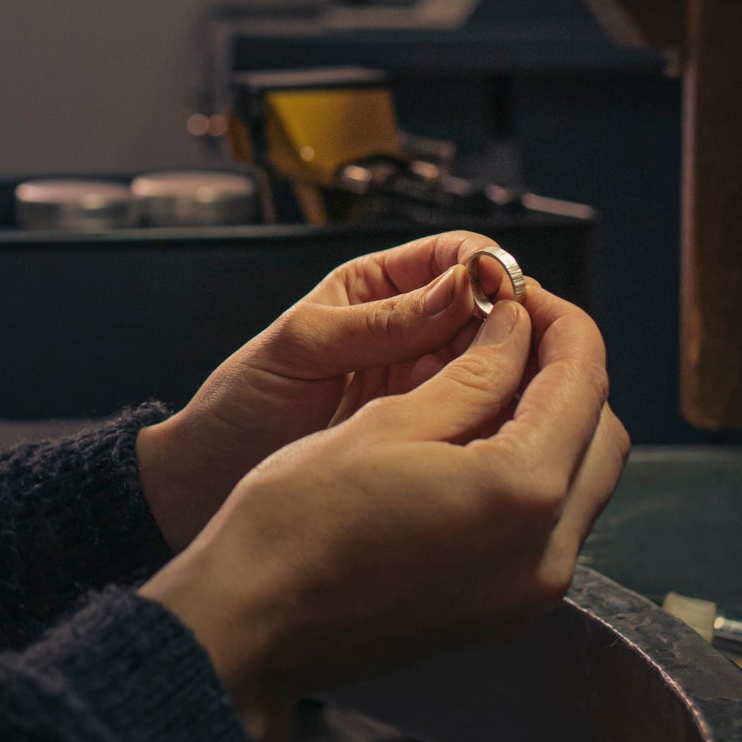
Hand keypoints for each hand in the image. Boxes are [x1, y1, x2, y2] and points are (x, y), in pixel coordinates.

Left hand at [135, 232, 509, 552]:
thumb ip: (378, 322)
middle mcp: (409, 332)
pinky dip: (497, 416)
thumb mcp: (301, 350)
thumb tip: (462, 286)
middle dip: (517, 322)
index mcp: (374, 289)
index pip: (455, 256)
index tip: (511, 295)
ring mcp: (421, 385)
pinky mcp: (426, 434)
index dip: (490, 268)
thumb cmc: (238, 408)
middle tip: (535, 350)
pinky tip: (505, 428)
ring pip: (494, 364)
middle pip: (490, 311)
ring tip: (530, 392)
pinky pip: (477, 414)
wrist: (206, 485)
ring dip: (515, 372)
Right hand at [140, 283, 628, 741]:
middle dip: (568, 372)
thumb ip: (474, 371)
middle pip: (600, 435)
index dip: (561, 322)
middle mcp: (545, 555)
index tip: (523, 292)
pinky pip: (550, 528)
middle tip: (510, 329)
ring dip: (554, 423)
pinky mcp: (502, 614)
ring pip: (581, 483)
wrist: (252, 626)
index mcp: (522, 495)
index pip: (582, 382)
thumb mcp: (388, 421)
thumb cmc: (299, 521)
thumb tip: (517, 326)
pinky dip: (534, 473)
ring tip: (489, 380)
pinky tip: (478, 442)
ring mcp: (527, 595)